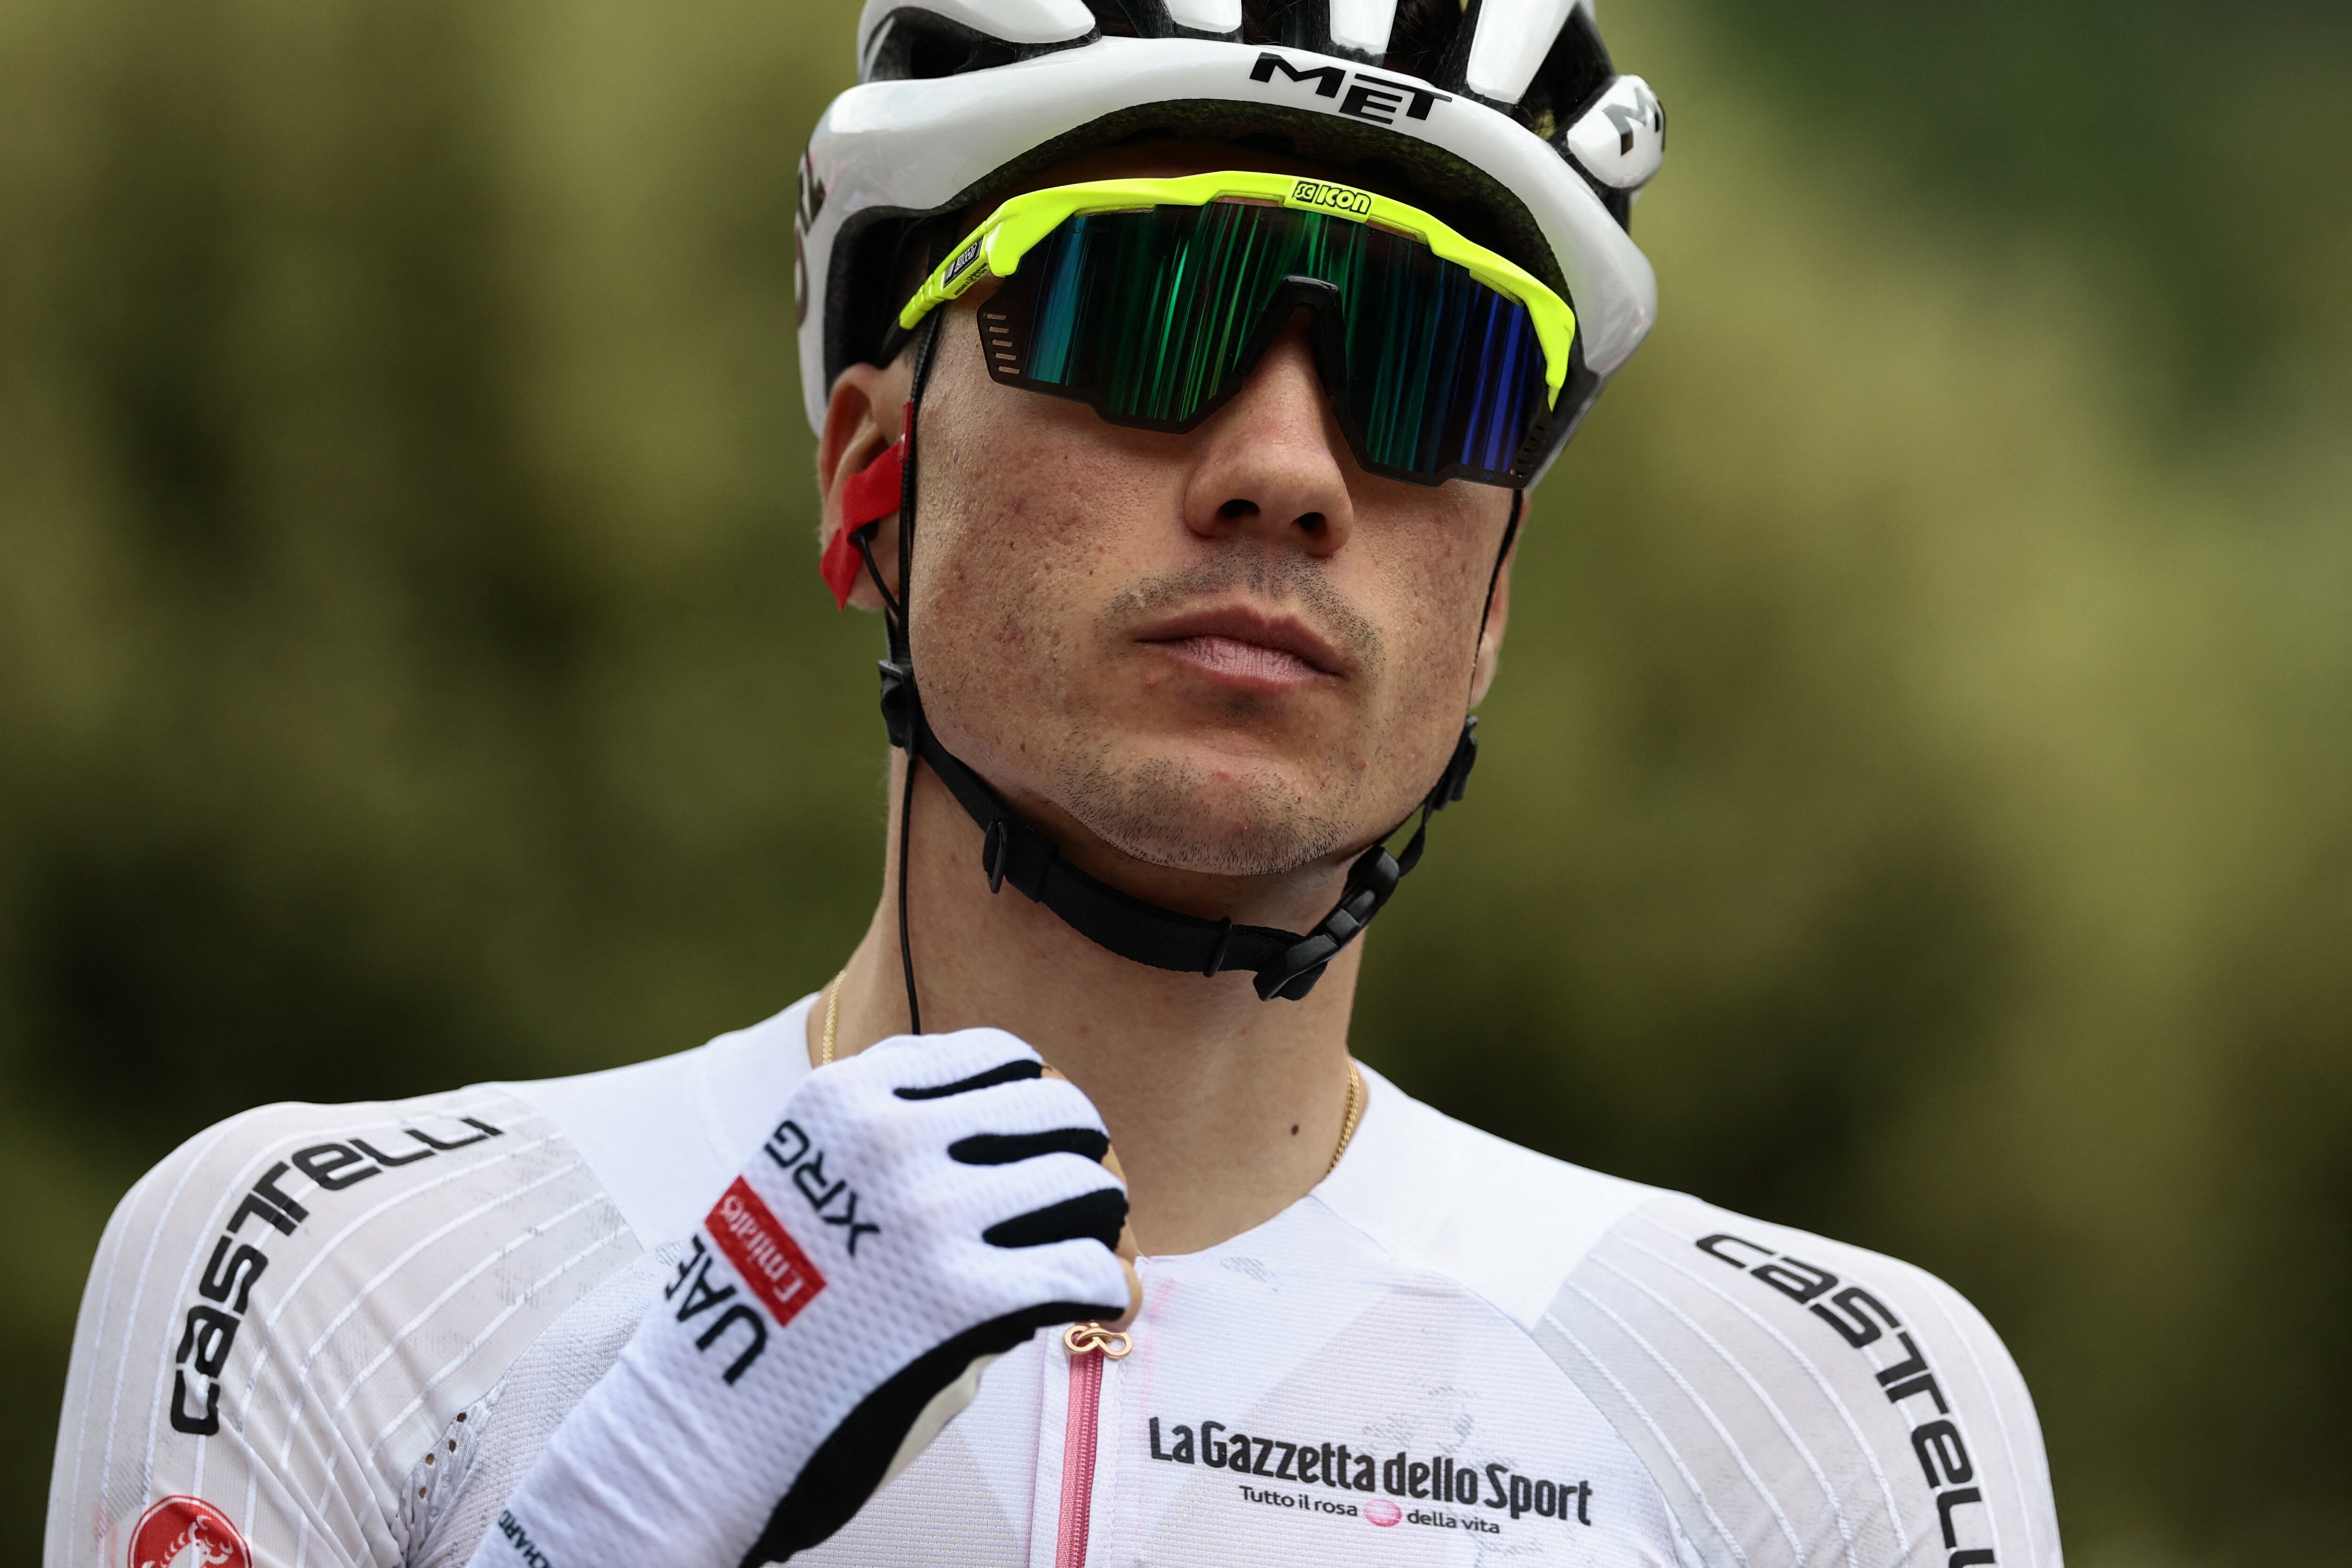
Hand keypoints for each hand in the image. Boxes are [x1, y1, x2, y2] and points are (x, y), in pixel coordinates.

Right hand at [468, 1028, 1132, 1567]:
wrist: (704, 1424)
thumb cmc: (766, 1309)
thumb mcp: (809, 1179)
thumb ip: (897, 1150)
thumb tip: (1013, 1152)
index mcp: (848, 1096)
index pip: (997, 1055)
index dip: (1026, 1102)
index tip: (1030, 1143)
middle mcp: (893, 1138)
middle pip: (1055, 1104)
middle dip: (1075, 1149)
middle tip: (1072, 1197)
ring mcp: (930, 1215)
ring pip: (1084, 1180)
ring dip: (1097, 1217)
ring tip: (1080, 1248)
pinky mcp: (964, 1300)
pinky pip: (1086, 1268)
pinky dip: (1099, 1286)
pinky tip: (1083, 1302)